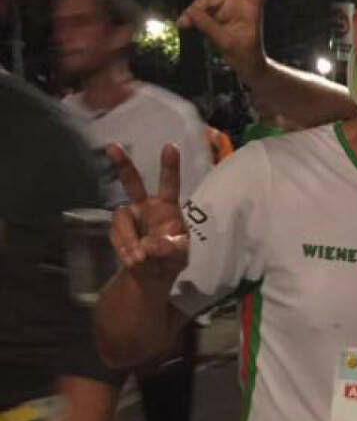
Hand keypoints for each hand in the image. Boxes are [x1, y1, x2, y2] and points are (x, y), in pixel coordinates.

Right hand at [107, 144, 189, 285]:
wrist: (151, 273)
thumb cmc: (171, 258)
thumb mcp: (179, 256)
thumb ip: (170, 249)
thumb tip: (152, 246)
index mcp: (167, 207)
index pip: (170, 184)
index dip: (170, 166)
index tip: (171, 146)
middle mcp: (146, 205)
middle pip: (132, 182)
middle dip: (123, 165)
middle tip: (113, 147)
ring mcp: (129, 215)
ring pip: (122, 220)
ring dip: (129, 241)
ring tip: (140, 259)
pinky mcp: (116, 228)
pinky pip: (116, 236)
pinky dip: (125, 251)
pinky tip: (134, 260)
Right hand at [178, 0, 277, 82]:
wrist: (246, 64)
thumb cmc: (245, 54)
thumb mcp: (227, 43)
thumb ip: (208, 26)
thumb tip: (191, 13)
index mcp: (251, 6)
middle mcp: (239, 0)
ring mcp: (227, 4)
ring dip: (195, 11)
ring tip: (186, 25)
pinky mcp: (216, 11)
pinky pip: (199, 10)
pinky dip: (191, 17)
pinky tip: (183, 25)